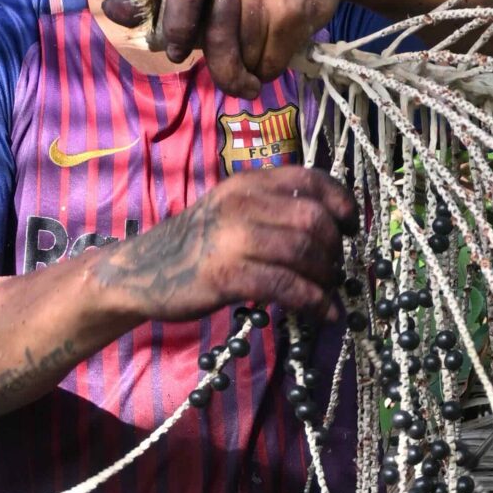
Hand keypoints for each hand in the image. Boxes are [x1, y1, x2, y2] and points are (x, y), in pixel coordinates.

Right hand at [93, 168, 355, 323]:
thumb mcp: (232, 211)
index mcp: (247, 182)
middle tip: (334, 269)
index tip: (352, 226)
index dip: (341, 202)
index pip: (310, 179)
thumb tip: (330, 227)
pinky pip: (287, 286)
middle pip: (314, 219)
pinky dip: (315, 301)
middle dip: (335, 248)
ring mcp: (233, 239)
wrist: (140, 272)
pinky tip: (325, 313)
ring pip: (304, 251)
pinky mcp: (227, 275)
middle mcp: (242, 203)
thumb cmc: (195, 244)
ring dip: (326, 277)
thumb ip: (272, 209)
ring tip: (327, 292)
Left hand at [108, 0, 362, 92]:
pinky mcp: (298, 7)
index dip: (178, 28)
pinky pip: (274, 60)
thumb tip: (108, 9)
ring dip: (254, 68)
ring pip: (247, 57)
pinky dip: (275, 66)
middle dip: (225, 72)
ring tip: (264, 48)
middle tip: (236, 84)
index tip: (181, 54)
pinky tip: (283, 44)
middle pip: (218, 41)